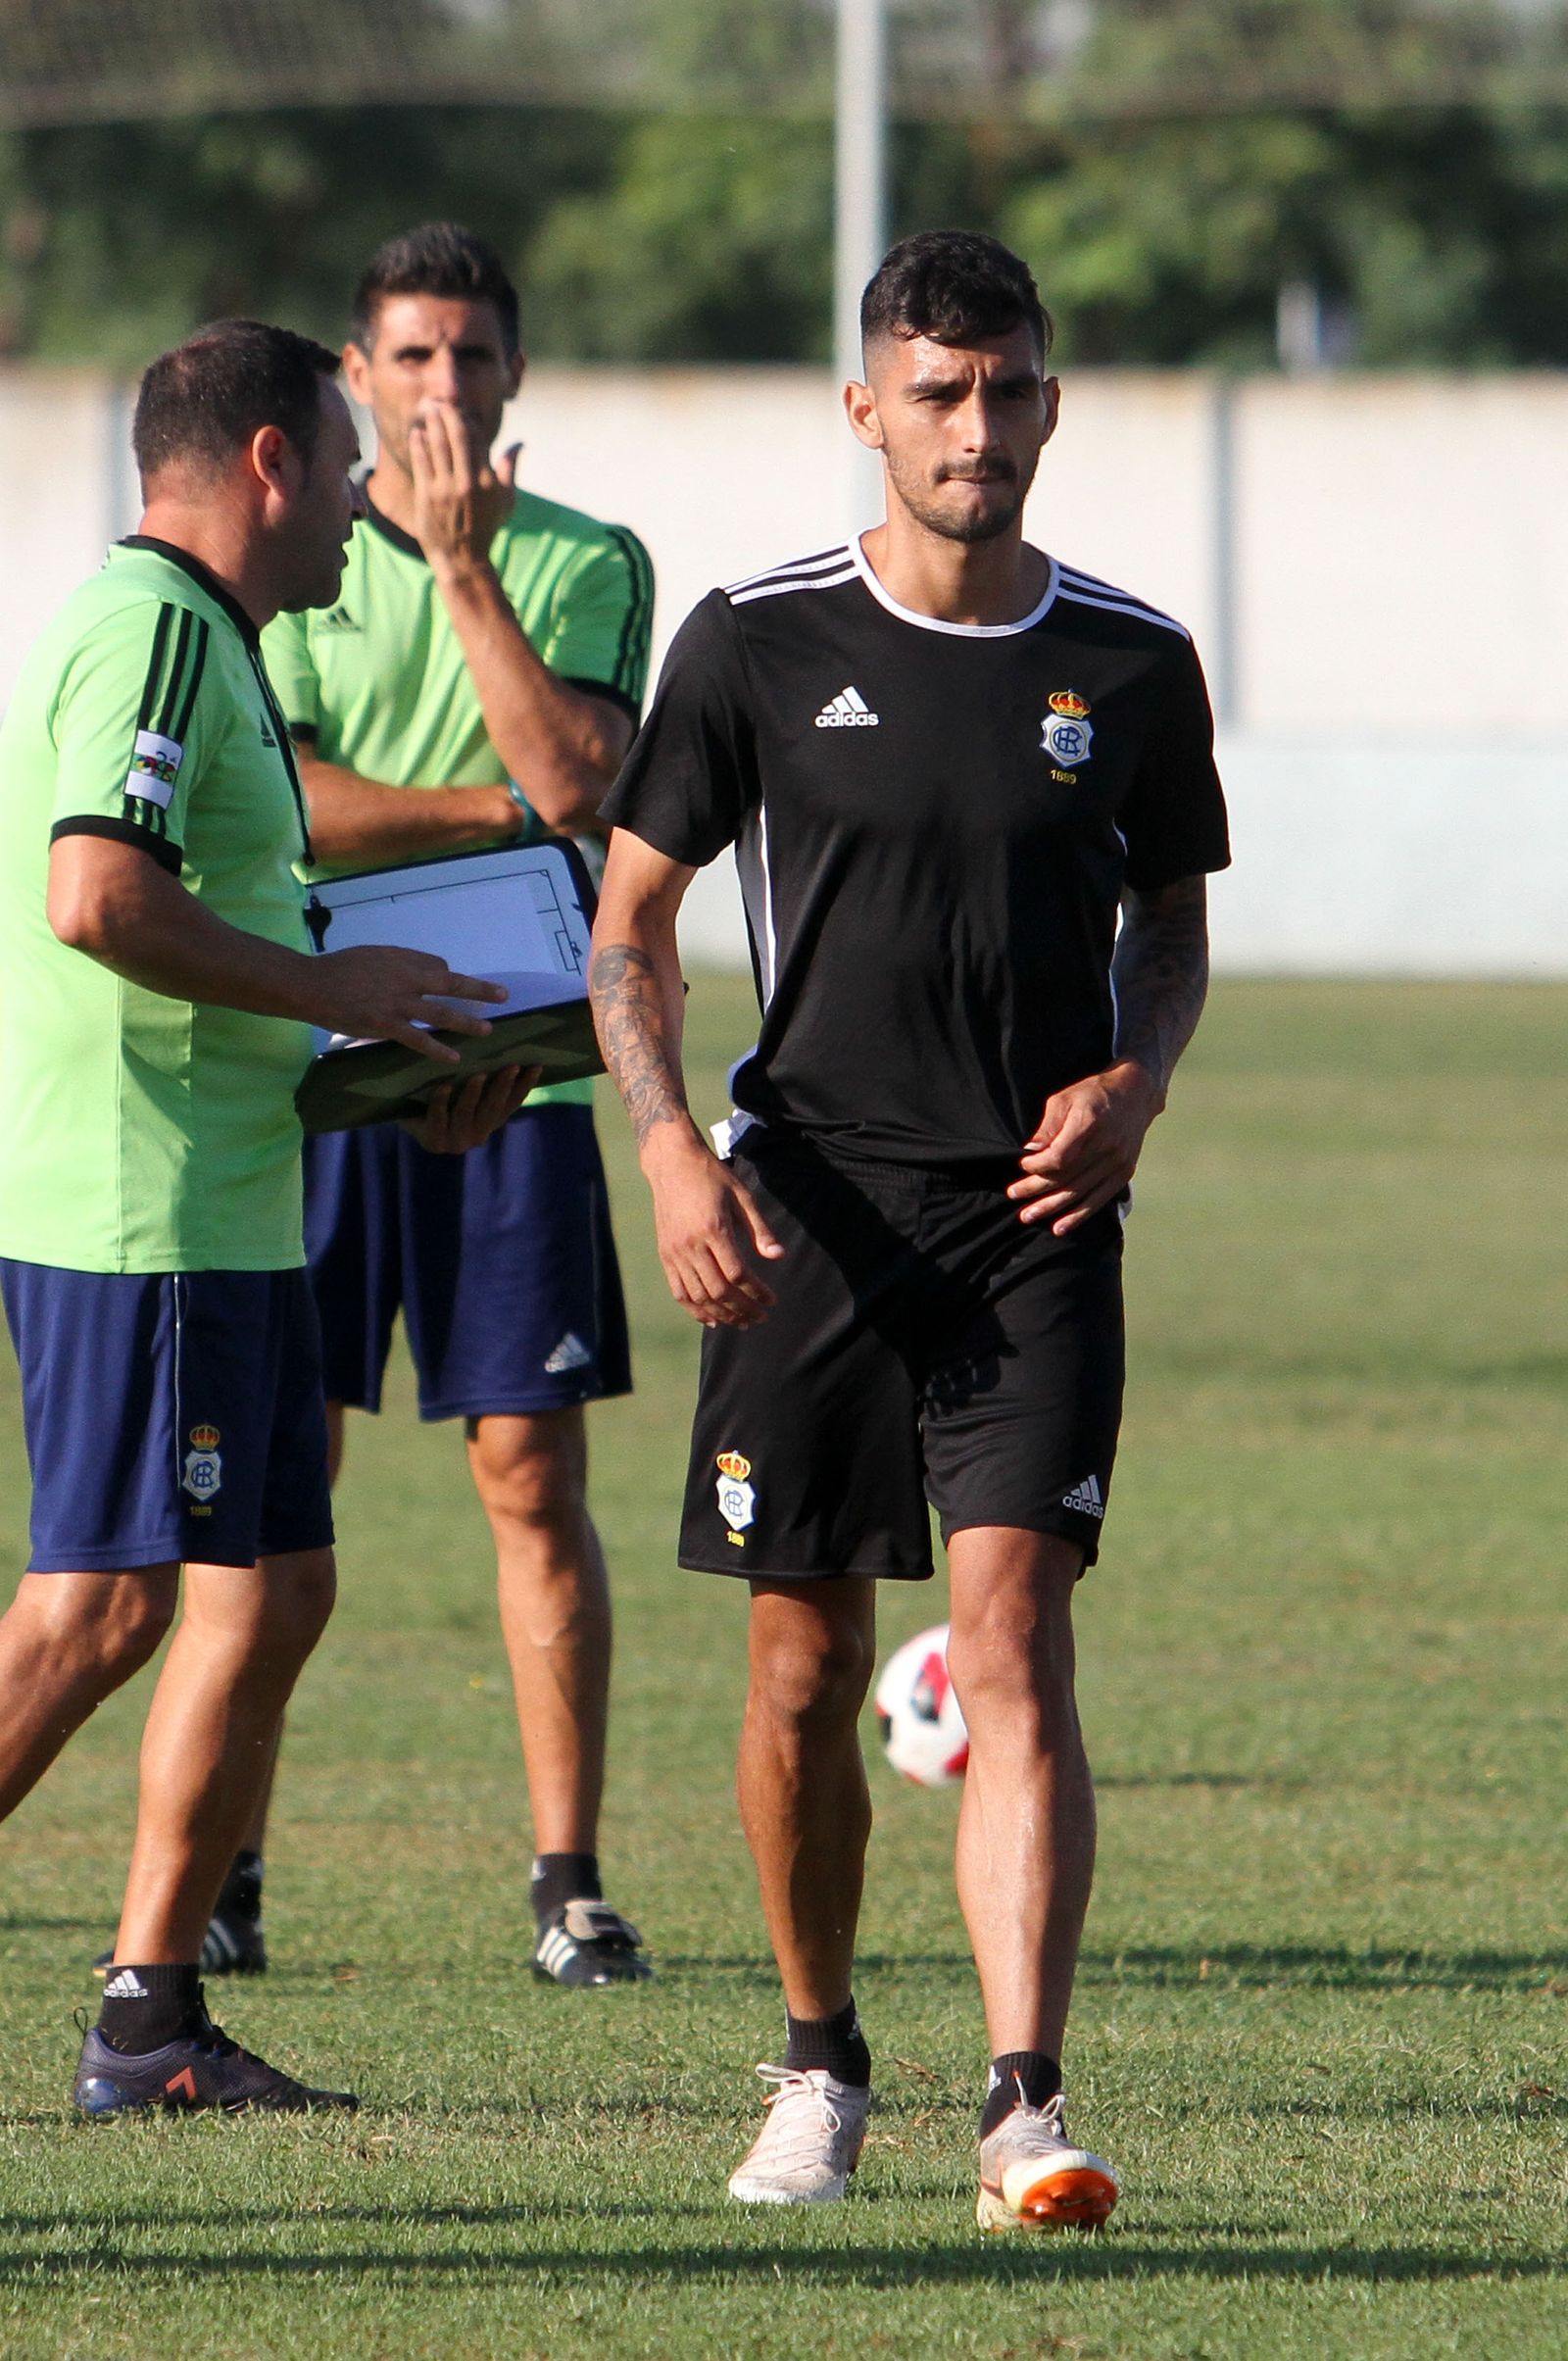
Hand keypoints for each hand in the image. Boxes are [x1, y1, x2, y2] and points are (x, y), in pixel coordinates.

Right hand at [308, 944, 505, 1062]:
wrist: (311, 985)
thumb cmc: (338, 968)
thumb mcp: (373, 955)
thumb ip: (399, 963)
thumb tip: (424, 969)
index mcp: (402, 959)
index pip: (438, 966)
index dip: (448, 977)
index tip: (454, 986)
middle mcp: (406, 979)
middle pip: (452, 983)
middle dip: (480, 990)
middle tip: (504, 996)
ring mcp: (398, 1004)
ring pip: (442, 1013)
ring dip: (468, 1022)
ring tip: (488, 1030)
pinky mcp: (386, 1025)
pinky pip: (419, 1039)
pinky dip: (438, 1050)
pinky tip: (455, 1058)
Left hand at [401, 1064, 539, 1151]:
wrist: (403, 1114)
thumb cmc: (439, 1094)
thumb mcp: (465, 1088)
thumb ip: (485, 1077)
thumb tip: (509, 1044)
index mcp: (490, 1123)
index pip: (513, 1103)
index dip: (525, 1086)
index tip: (535, 1065)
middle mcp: (478, 1136)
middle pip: (493, 1108)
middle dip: (502, 1086)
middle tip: (510, 1066)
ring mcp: (456, 1142)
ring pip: (467, 1114)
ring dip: (474, 1094)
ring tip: (478, 1074)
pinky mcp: (434, 1142)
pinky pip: (439, 1117)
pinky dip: (441, 1101)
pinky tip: (444, 1086)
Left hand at [408, 401, 517, 573]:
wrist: (462, 559)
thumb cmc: (485, 529)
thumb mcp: (506, 501)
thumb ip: (510, 469)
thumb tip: (519, 444)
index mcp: (488, 480)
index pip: (477, 439)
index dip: (467, 420)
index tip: (459, 411)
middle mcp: (468, 482)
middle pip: (457, 436)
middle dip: (448, 414)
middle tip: (440, 401)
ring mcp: (446, 488)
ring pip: (438, 445)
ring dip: (432, 424)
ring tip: (427, 410)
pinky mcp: (427, 496)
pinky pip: (421, 462)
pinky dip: (419, 445)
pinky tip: (417, 434)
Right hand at [646, 1132, 784, 1326]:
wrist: (672, 1164)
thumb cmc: (712, 1177)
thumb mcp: (742, 1196)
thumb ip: (759, 1229)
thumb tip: (778, 1256)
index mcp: (713, 1229)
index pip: (738, 1274)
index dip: (757, 1292)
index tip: (772, 1301)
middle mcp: (691, 1245)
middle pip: (719, 1291)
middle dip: (743, 1309)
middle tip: (760, 1317)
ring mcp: (675, 1252)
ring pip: (699, 1296)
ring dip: (722, 1314)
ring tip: (741, 1322)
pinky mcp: (665, 1255)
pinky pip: (679, 1291)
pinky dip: (695, 1310)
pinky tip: (712, 1319)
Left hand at [1007, 1060, 1162, 1233]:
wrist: (1135, 1094)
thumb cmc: (1093, 1093)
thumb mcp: (1065, 1098)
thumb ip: (1048, 1125)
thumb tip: (1031, 1150)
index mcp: (1090, 1123)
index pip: (1059, 1157)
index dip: (1038, 1166)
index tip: (1023, 1165)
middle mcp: (1106, 1146)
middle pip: (1066, 1177)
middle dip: (1036, 1189)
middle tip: (1013, 1195)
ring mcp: (1117, 1162)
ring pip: (1079, 1192)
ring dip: (1051, 1207)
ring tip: (1028, 1216)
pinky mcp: (1123, 1173)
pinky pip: (1099, 1199)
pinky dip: (1079, 1215)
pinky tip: (1060, 1227)